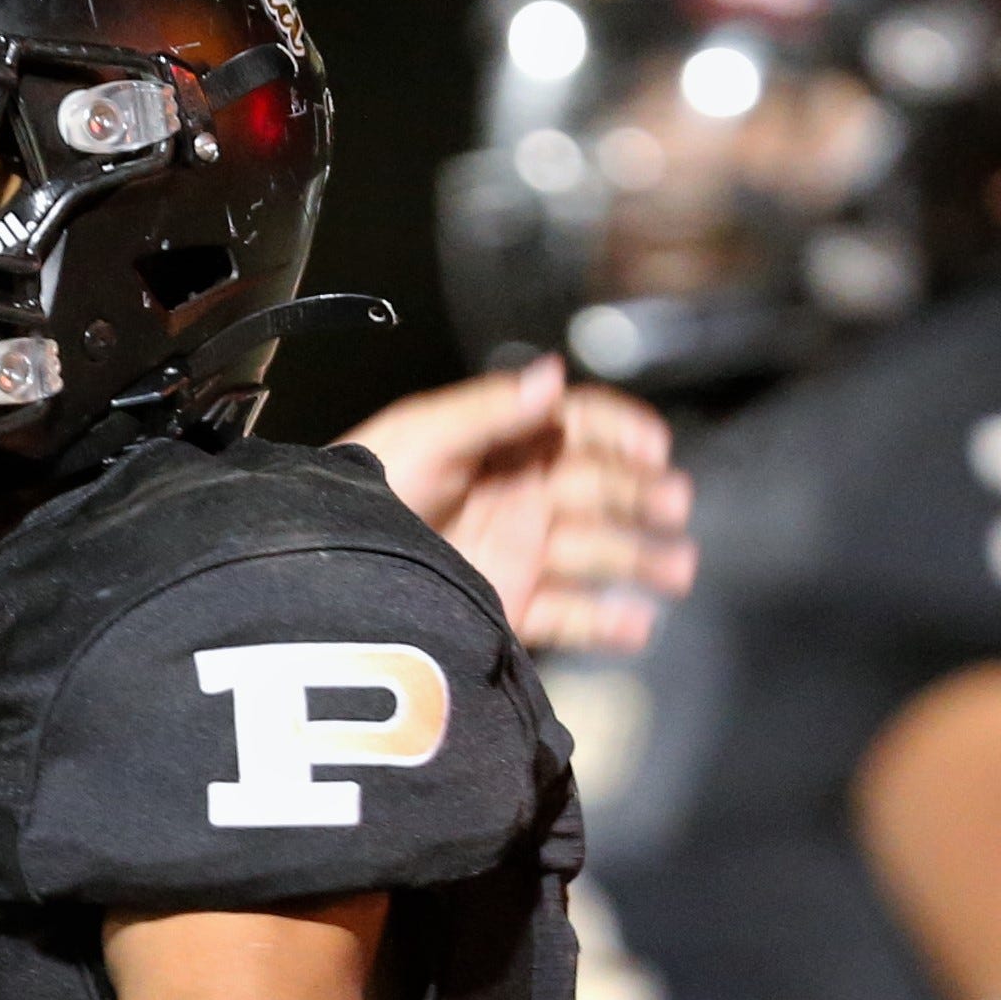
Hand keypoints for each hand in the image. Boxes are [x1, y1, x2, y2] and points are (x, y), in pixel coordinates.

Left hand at [342, 356, 696, 652]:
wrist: (325, 571)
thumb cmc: (357, 493)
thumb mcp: (419, 437)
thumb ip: (488, 409)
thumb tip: (549, 377)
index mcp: (495, 445)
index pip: (573, 426)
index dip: (618, 431)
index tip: (652, 446)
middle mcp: (512, 495)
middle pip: (598, 487)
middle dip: (641, 493)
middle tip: (672, 503)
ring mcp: (514, 550)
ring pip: (595, 550)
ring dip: (640, 557)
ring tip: (675, 568)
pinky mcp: (506, 603)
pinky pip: (569, 612)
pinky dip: (606, 620)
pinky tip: (635, 622)